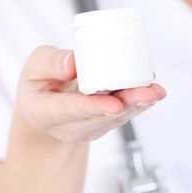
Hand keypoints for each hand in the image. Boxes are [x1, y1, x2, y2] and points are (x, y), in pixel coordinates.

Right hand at [16, 46, 165, 143]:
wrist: (46, 109)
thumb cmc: (39, 85)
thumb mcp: (34, 67)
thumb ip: (51, 63)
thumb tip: (76, 62)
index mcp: (42, 113)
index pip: (69, 110)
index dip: (93, 107)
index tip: (114, 105)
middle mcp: (66, 128)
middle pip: (100, 117)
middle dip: (127, 104)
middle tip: (149, 93)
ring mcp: (86, 130)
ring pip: (115, 119)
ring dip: (137, 105)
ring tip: (156, 91)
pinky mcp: (101, 126)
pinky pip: (121, 116)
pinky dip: (137, 103)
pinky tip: (151, 89)